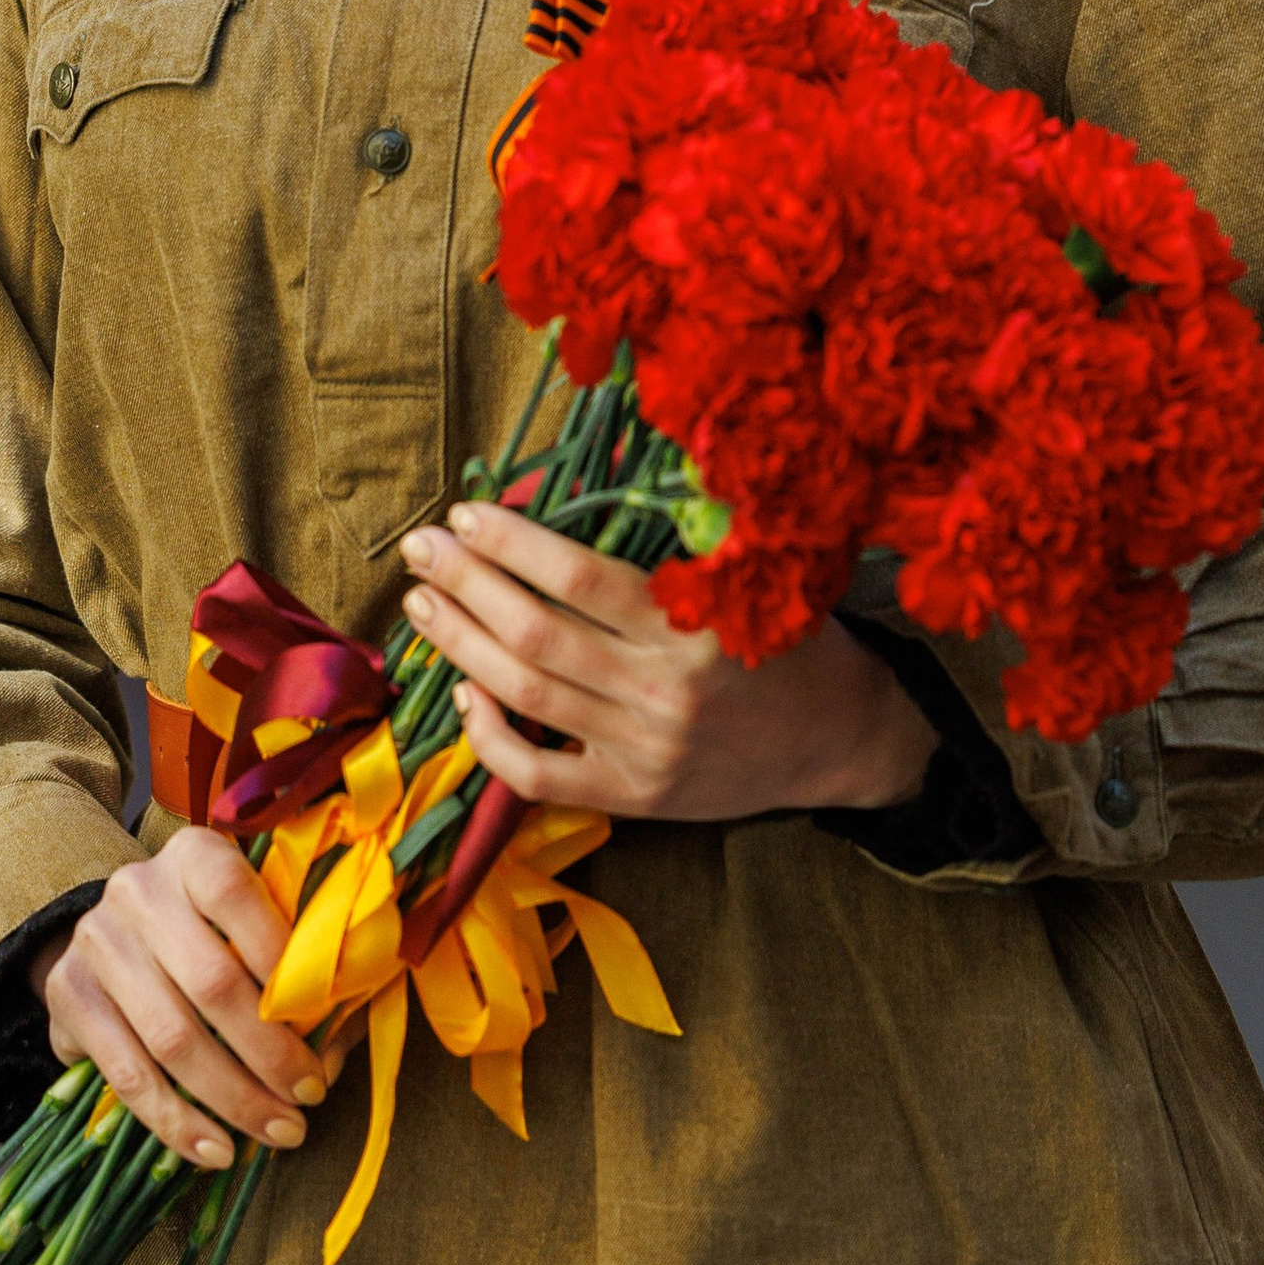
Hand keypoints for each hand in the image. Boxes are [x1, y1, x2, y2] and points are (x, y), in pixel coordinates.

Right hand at [30, 831, 334, 1171]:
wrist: (115, 934)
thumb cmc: (212, 933)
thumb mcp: (255, 926)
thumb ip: (299, 974)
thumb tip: (330, 1053)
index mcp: (195, 856)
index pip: (237, 895)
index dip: (282, 959)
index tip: (322, 1024)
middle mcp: (139, 891)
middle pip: (211, 983)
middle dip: (269, 1054)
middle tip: (310, 1099)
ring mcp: (97, 943)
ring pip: (172, 1038)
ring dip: (233, 1099)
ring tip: (279, 1133)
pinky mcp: (68, 996)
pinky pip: (127, 1074)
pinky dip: (177, 1122)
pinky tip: (216, 1151)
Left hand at [398, 500, 936, 821]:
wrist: (842, 739)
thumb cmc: (791, 640)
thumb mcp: (753, 576)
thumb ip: (685, 535)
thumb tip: (596, 467)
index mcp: (694, 625)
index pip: (579, 577)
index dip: (511, 542)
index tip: (467, 512)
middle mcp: (664, 690)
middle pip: (535, 634)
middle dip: (465, 583)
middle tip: (421, 546)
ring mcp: (645, 750)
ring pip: (526, 696)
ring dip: (460, 643)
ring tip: (421, 602)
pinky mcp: (634, 797)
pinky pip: (538, 775)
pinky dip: (490, 736)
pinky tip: (463, 693)